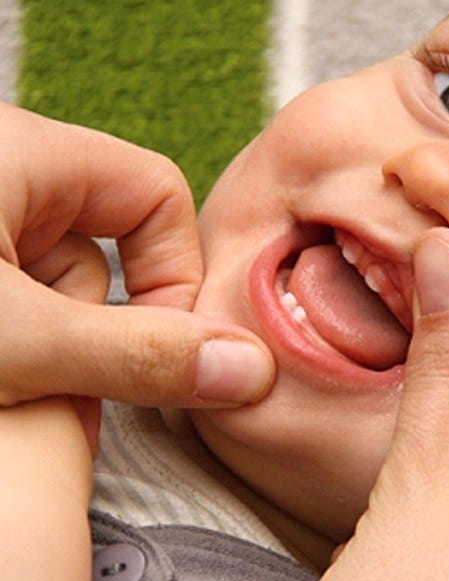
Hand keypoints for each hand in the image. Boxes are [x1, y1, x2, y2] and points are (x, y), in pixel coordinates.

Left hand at [0, 103, 273, 411]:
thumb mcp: (16, 334)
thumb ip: (135, 353)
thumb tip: (250, 371)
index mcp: (23, 153)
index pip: (158, 195)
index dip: (175, 275)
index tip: (150, 349)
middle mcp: (6, 180)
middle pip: (115, 253)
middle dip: (100, 329)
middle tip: (53, 376)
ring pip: (65, 291)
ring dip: (56, 352)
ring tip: (9, 385)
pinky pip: (24, 310)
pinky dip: (25, 356)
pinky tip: (0, 384)